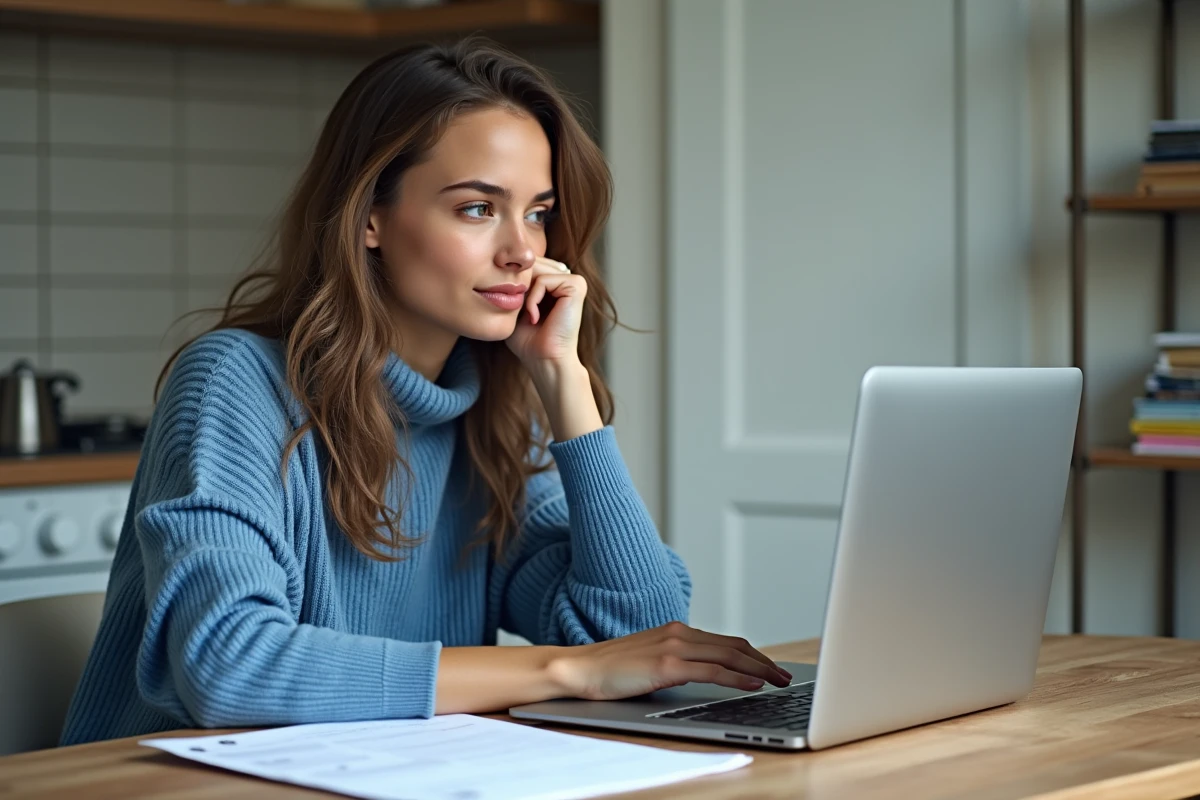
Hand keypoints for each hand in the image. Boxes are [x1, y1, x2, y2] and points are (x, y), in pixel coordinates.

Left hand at [505, 256, 584, 366]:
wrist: (544, 360)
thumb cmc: (528, 340)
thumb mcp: (515, 305)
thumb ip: (513, 283)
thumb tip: (507, 262)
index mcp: (555, 281)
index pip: (527, 264)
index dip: (513, 282)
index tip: (517, 311)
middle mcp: (566, 278)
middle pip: (530, 263)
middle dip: (519, 287)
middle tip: (522, 315)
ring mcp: (574, 280)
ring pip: (535, 270)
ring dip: (526, 296)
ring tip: (530, 317)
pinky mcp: (576, 285)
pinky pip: (543, 280)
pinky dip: (533, 299)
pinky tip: (536, 317)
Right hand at [547, 621, 793, 700]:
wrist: (579, 668)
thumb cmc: (610, 670)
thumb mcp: (650, 661)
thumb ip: (676, 663)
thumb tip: (703, 677)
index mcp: (676, 630)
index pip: (725, 641)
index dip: (753, 654)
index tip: (771, 667)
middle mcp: (679, 633)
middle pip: (734, 645)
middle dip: (764, 661)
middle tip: (784, 676)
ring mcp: (673, 646)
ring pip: (729, 655)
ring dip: (759, 669)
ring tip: (777, 681)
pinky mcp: (666, 664)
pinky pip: (712, 670)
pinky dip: (737, 677)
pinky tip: (753, 685)